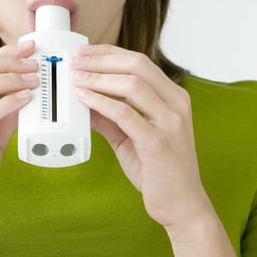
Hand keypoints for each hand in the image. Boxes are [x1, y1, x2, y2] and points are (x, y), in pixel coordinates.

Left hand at [71, 45, 212, 230]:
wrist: (181, 205)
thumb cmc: (159, 170)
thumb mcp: (131, 137)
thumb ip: (110, 118)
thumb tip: (82, 99)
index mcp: (174, 98)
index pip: (140, 62)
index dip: (109, 52)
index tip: (84, 51)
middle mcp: (176, 104)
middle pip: (137, 65)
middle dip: (101, 59)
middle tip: (75, 60)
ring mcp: (170, 122)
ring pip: (132, 84)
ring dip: (98, 77)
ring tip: (75, 78)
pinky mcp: (158, 142)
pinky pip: (125, 114)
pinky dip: (101, 102)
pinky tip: (84, 98)